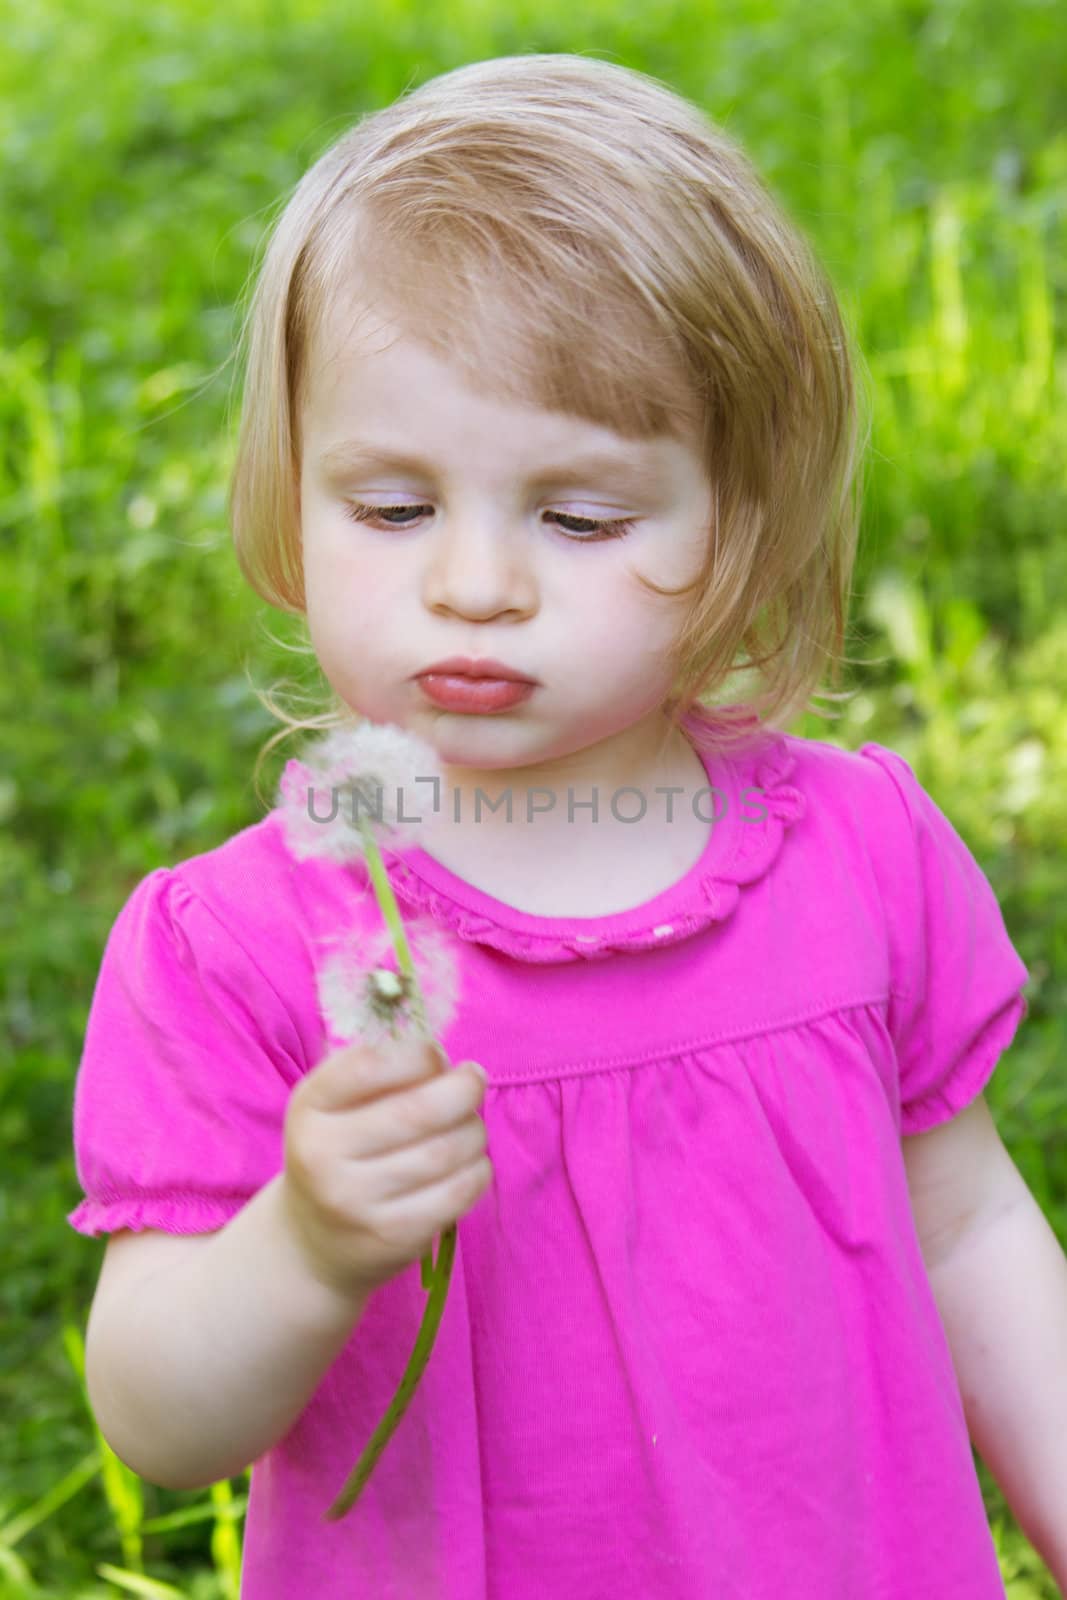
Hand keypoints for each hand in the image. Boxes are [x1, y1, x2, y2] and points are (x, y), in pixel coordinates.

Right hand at [280, 1037, 491, 1300]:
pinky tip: (470, 1162)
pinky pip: (458, 1192)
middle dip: (462, 1089)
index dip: (418, 1054)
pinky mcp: (393, 1236)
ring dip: (473, 1130)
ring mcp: (357, 1202)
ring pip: (445, 1151)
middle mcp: (324, 1155)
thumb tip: (447, 1064)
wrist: (312, 1240)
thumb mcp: (335, 1105)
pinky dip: (477, 1169)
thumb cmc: (338, 1152)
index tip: (436, 1057)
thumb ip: (382, 1073)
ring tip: (469, 1126)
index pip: (369, 1066)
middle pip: (416, 1112)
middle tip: (473, 1081)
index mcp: (309, 1108)